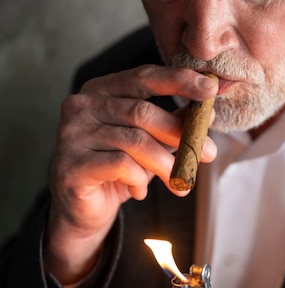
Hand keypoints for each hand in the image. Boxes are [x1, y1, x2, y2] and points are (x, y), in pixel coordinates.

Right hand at [43, 66, 217, 283]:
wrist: (83, 210)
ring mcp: (72, 134)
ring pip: (135, 142)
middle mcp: (82, 106)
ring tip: (182, 183)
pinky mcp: (71, 164)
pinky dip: (139, 180)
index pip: (143, 77)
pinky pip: (121, 165)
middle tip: (209, 153)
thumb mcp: (150, 143)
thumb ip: (172, 125)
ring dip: (167, 165)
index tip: (210, 89)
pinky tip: (139, 192)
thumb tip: (207, 115)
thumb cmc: (117, 171)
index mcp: (100, 90)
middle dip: (181, 133)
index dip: (178, 80)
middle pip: (142, 112)